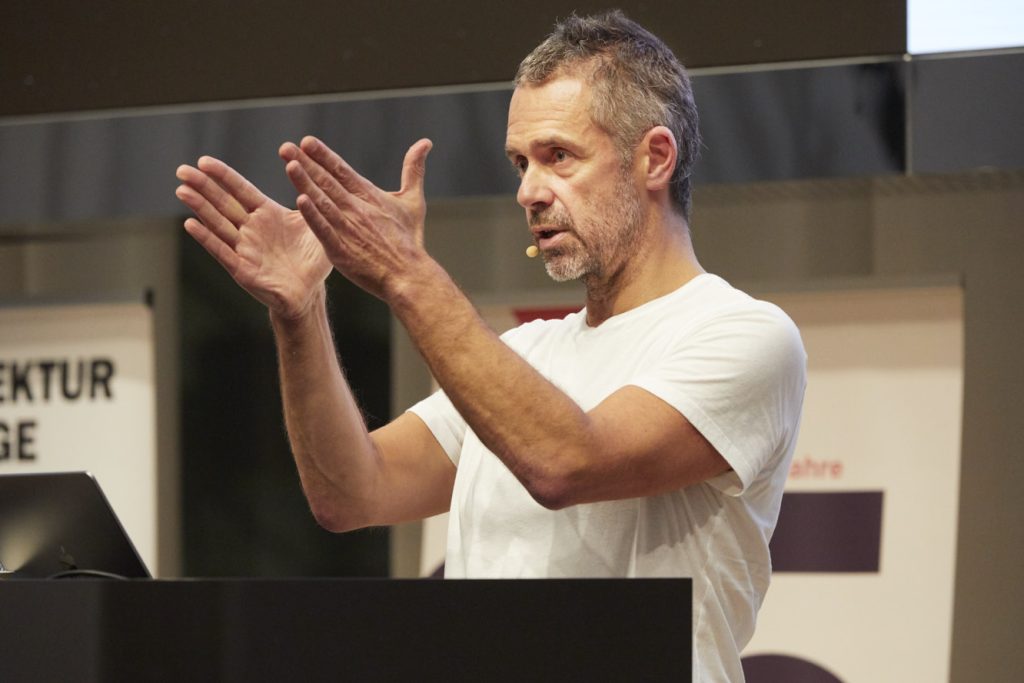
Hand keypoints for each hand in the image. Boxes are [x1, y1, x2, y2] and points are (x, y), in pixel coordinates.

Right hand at [175, 156, 331, 318]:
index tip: (204, 161)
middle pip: (223, 203)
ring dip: (200, 208)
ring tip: (181, 190)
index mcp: (267, 214)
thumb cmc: (313, 259)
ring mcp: (244, 248)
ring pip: (217, 224)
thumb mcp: (315, 227)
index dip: (223, 175)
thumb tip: (309, 177)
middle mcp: (251, 229)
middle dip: (202, 186)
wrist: (310, 294)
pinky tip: (190, 224)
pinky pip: (222, 252)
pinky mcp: (242, 269)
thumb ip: (311, 204)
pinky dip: (207, 238)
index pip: (241, 190)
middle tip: (181, 170)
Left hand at [278, 136, 432, 300]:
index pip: (342, 171)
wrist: (408, 275)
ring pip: (322, 201)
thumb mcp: (413, 201)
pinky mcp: (341, 250)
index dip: (324, 155)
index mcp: (370, 196)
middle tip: (286, 147)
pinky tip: (300, 200)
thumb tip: (426, 142)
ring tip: (289, 165)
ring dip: (305, 182)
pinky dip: (313, 215)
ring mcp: (348, 229)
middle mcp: (357, 209)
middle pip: (327, 182)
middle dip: (306, 163)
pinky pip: (324, 230)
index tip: (306, 141)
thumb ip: (414, 170)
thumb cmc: (410, 240)